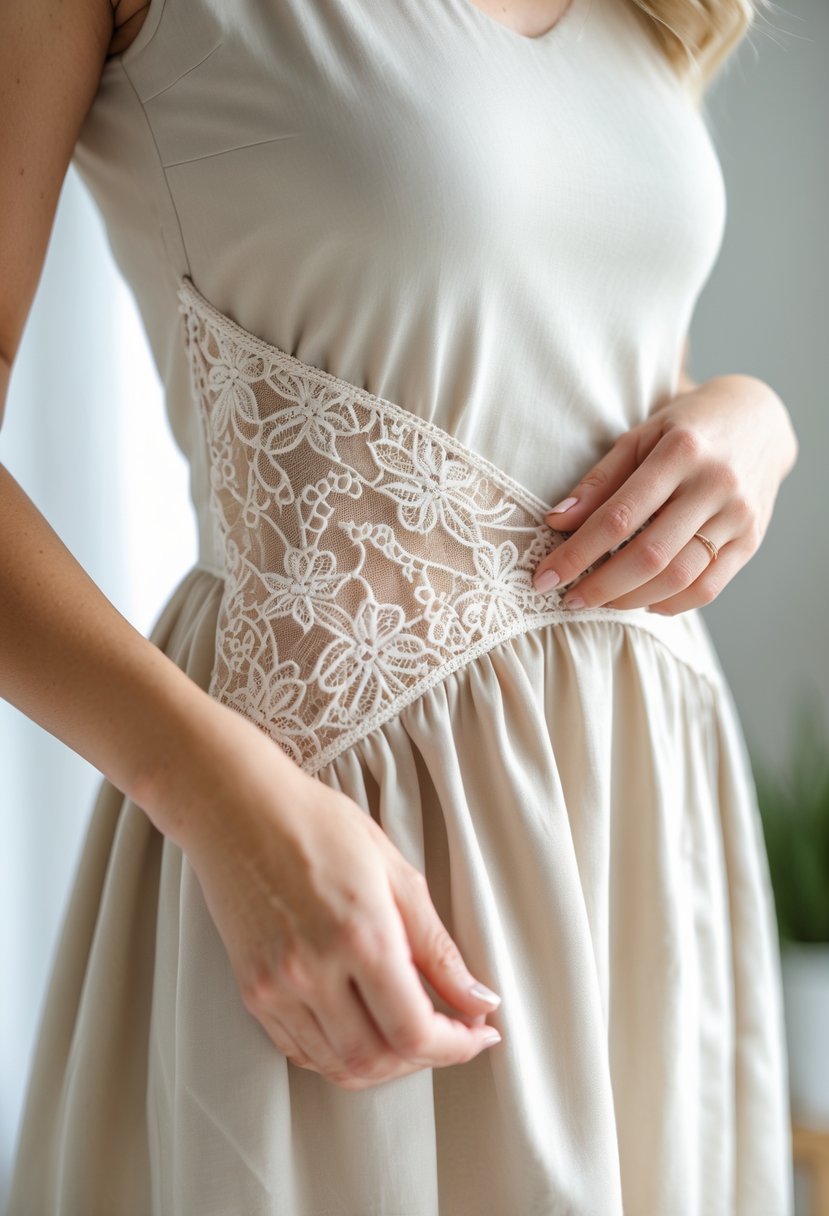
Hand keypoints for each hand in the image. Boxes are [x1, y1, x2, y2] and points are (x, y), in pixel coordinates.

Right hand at [150, 699, 502, 1090]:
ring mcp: (276, 987)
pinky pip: (301, 1051)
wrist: (237, 807)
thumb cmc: (318, 825)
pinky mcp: (252, 992)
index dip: (456, 1045)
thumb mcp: (396, 873)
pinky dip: (339, 1054)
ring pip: (338, 1066)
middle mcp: (314, 971)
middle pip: (377, 1060)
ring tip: (407, 1030)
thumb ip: (438, 947)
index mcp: (361, 936)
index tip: (478, 1032)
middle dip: (424, 1057)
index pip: (415, 1031)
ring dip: (383, 1062)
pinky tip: (361, 1026)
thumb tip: (479, 1000)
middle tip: (449, 1032)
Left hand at [532, 374, 797, 615]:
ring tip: (601, 601)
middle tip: (570, 599)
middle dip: (601, 586)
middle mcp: (715, 485)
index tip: (544, 578)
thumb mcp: (639, 437)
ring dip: (631, 599)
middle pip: (650, 555)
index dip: (577, 554)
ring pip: (679, 578)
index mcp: (681, 452)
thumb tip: (556, 522)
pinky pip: (708, 589)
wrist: (759, 420)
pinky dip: (669, 604)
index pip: (618, 517)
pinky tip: (643, 600)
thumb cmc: (686, 429)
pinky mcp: (752, 540)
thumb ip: (599, 481)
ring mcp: (739, 516)